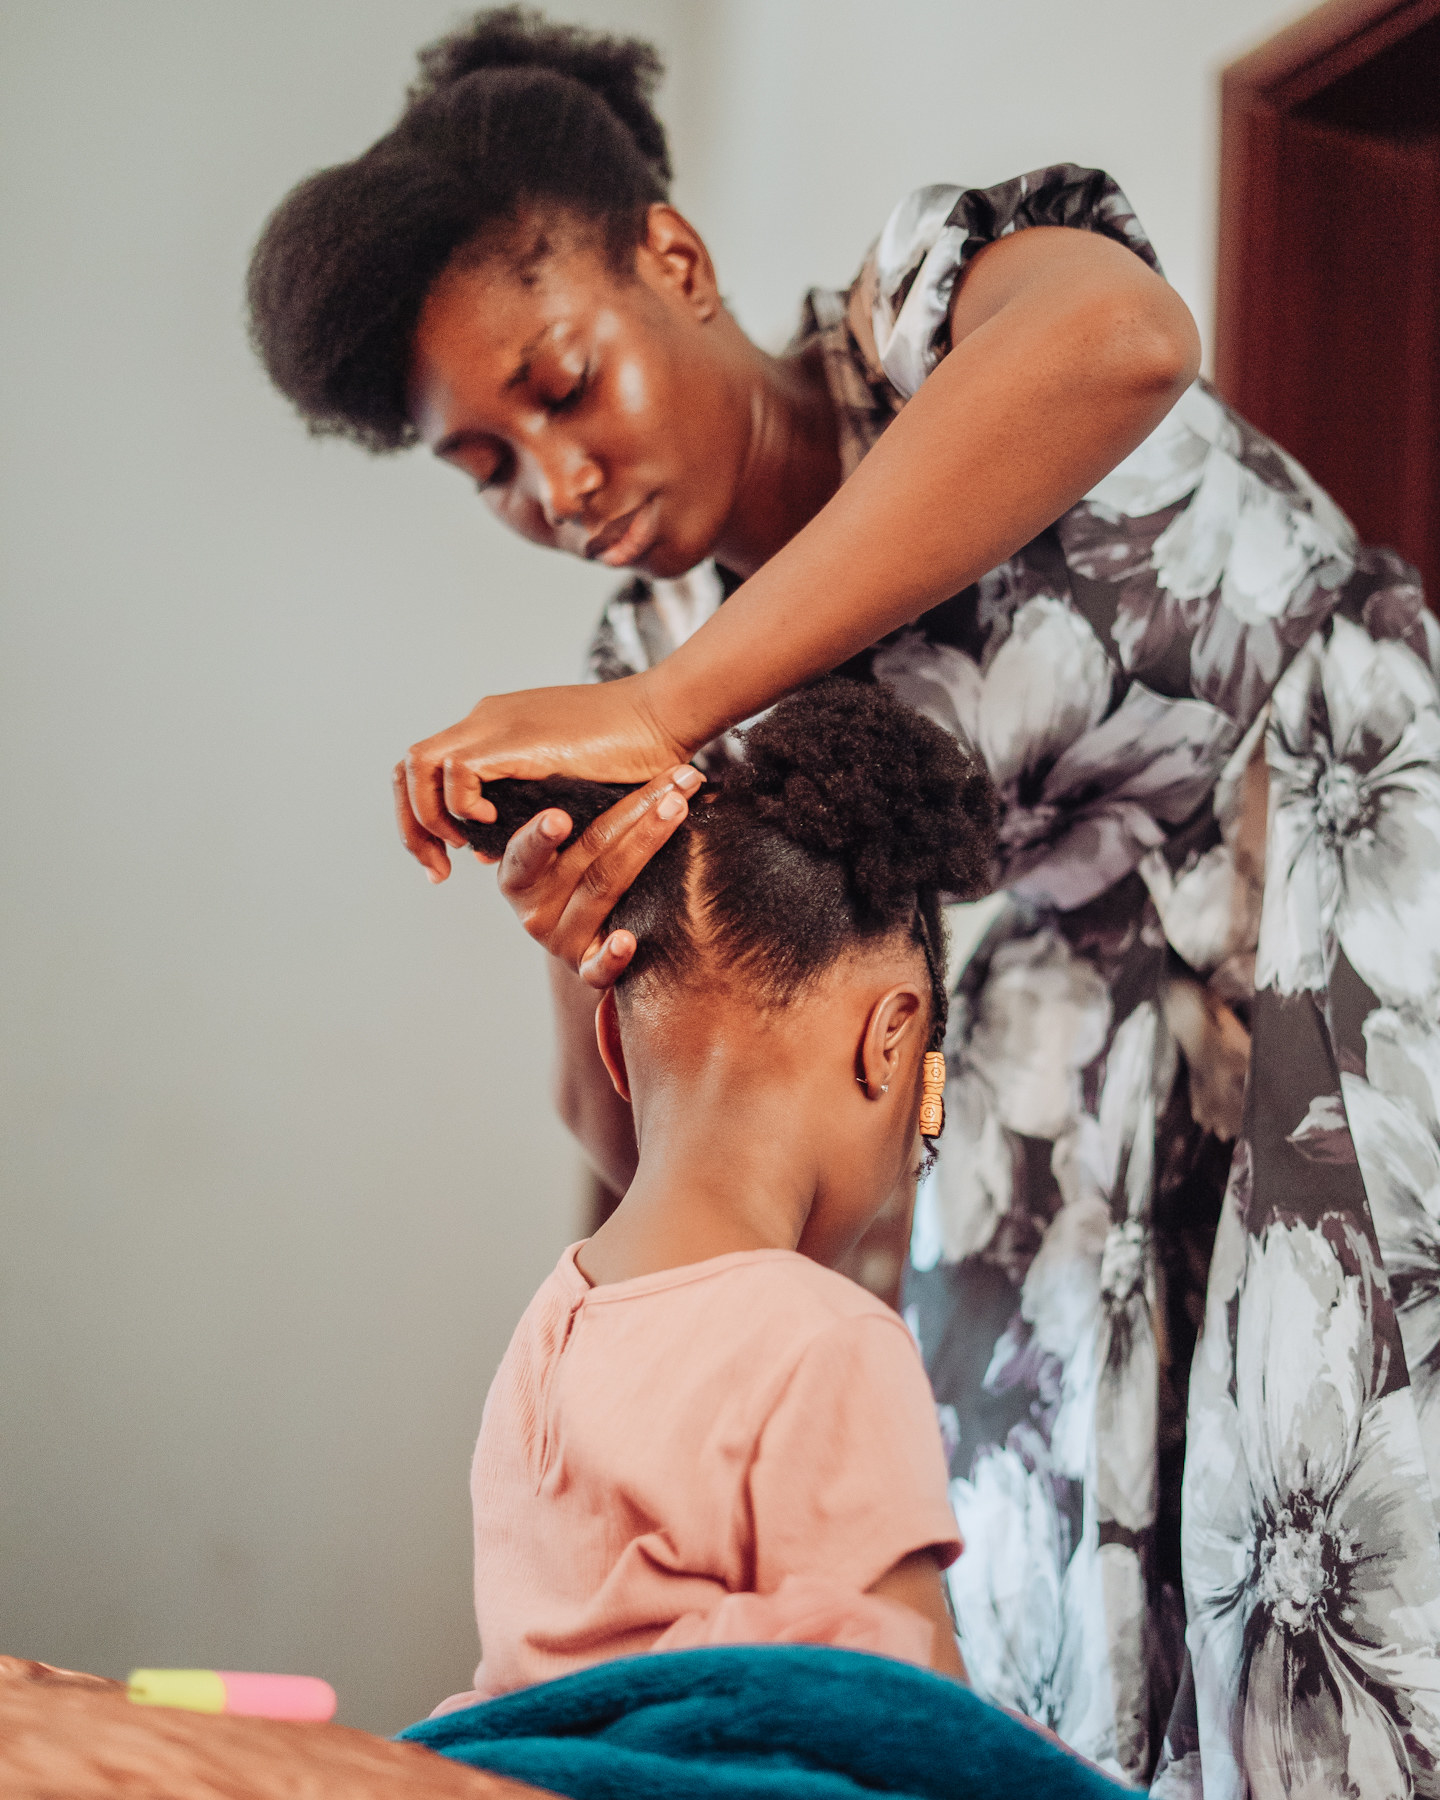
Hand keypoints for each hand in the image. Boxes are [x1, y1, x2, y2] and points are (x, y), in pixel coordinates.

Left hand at [394, 672, 693, 882]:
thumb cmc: (632, 754)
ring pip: (417, 767)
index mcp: (494, 729)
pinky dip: (462, 804)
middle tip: (436, 869)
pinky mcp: (511, 740)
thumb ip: (522, 809)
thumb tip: (485, 850)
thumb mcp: (562, 786)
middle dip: (412, 825)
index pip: (429, 770)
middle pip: (409, 769)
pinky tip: (491, 825)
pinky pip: (456, 772)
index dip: (425, 816)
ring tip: (460, 849)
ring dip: (428, 817)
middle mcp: (484, 721)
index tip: (447, 861)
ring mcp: (493, 726)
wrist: (663, 716)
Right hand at [492, 763, 703, 984]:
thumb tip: (627, 761)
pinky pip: (598, 969)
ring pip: (604, 889)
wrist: (583, 945)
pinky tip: (628, 940)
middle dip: (634, 811)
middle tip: (674, 781)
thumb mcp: (559, 853)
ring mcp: (561, 942)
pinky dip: (612, 955)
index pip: (526, 853)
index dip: (538, 836)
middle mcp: (533, 910)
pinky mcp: (586, 971)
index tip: (559, 816)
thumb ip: (569, 816)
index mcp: (517, 876)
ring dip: (645, 845)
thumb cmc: (575, 877)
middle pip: (587, 856)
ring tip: (676, 810)